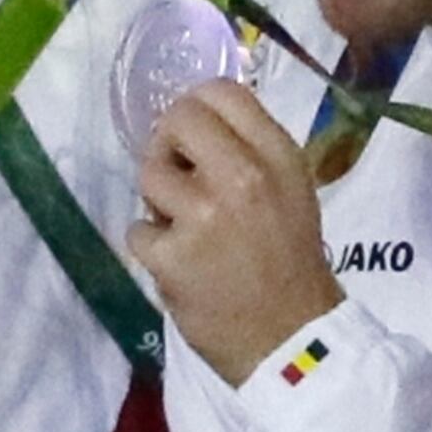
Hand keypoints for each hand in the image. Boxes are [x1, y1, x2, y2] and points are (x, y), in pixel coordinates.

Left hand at [127, 75, 343, 385]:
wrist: (292, 339)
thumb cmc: (290, 262)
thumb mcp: (292, 190)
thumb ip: (251, 149)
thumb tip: (194, 119)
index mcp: (278, 157)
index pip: (220, 92)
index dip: (198, 111)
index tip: (196, 139)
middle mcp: (243, 176)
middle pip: (178, 120)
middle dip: (170, 146)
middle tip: (180, 177)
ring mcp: (204, 216)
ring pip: (149, 174)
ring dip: (159, 200)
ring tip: (185, 227)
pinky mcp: (172, 256)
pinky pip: (139, 230)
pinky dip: (154, 248)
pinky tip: (181, 265)